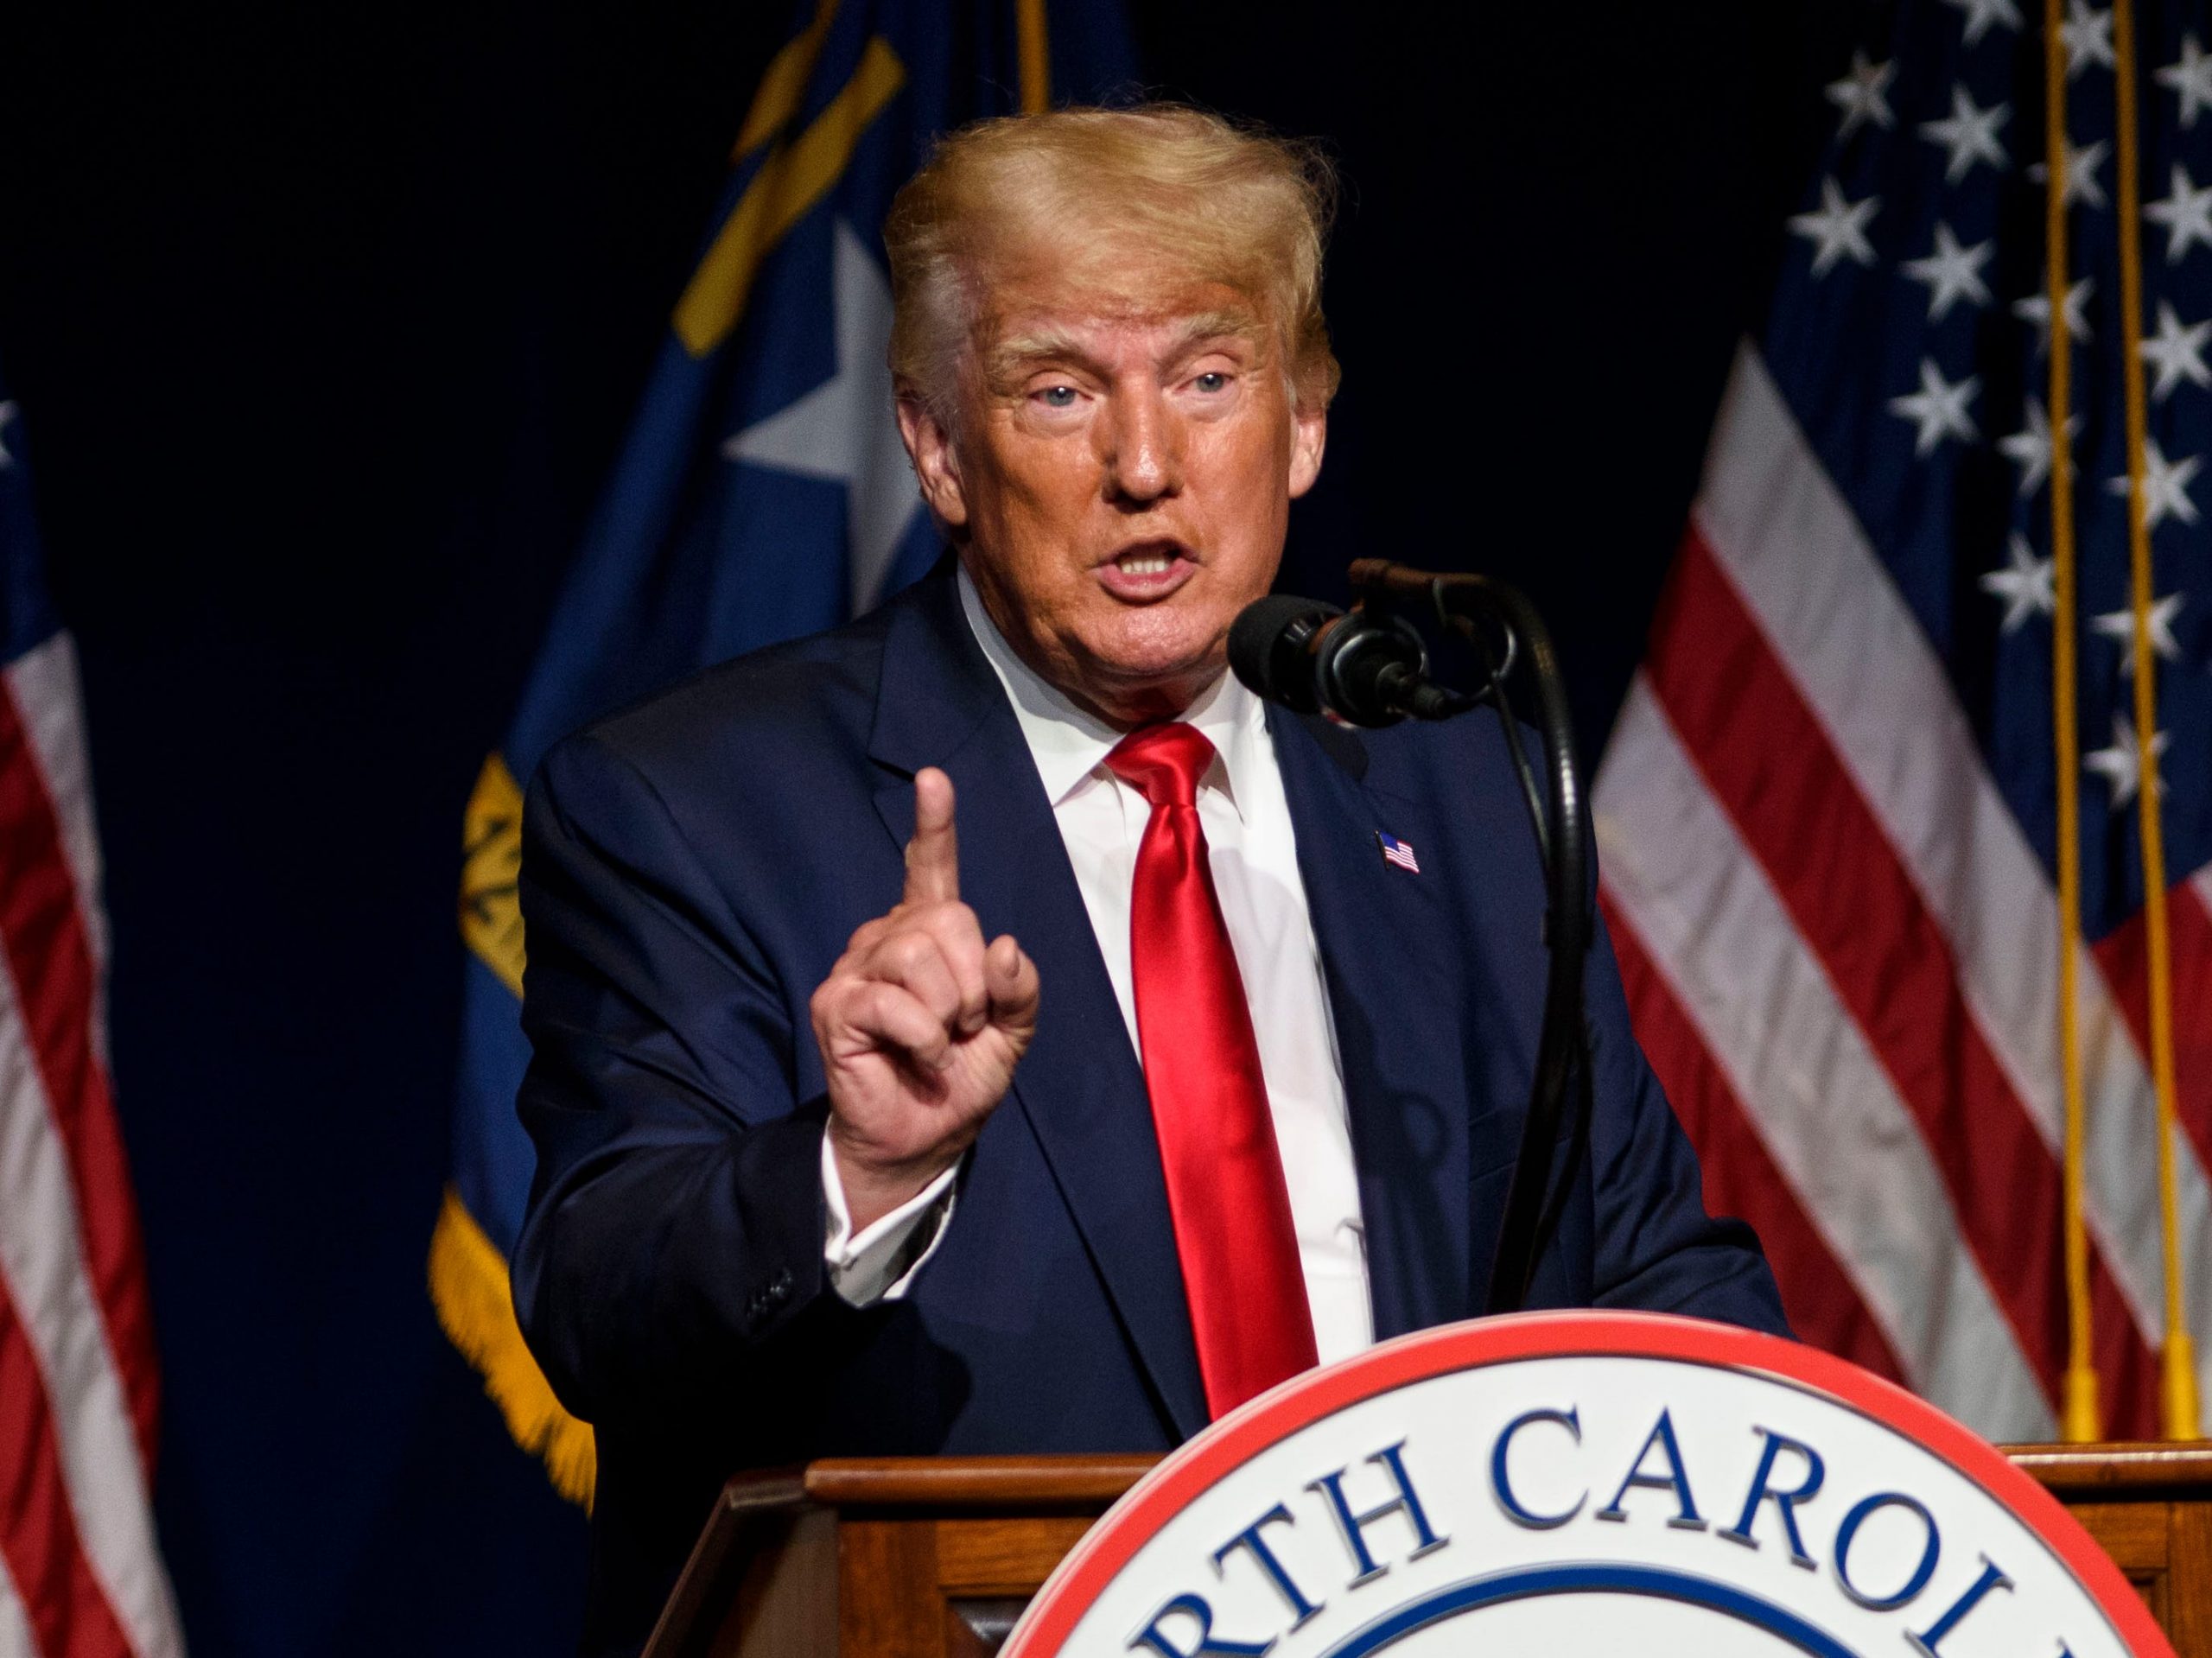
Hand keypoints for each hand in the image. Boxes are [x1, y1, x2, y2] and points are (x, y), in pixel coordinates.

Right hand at [811, 768, 1040, 1230]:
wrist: (923, 1138)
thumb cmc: (961, 1078)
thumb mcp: (1012, 1031)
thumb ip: (1020, 988)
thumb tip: (1005, 947)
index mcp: (931, 935)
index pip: (932, 868)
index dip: (935, 824)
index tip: (933, 779)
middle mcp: (888, 938)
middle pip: (949, 919)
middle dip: (975, 983)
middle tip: (963, 1026)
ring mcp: (857, 967)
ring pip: (919, 954)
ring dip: (949, 1012)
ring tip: (939, 1043)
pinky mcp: (835, 1004)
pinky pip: (894, 1001)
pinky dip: (924, 1039)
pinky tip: (920, 1058)